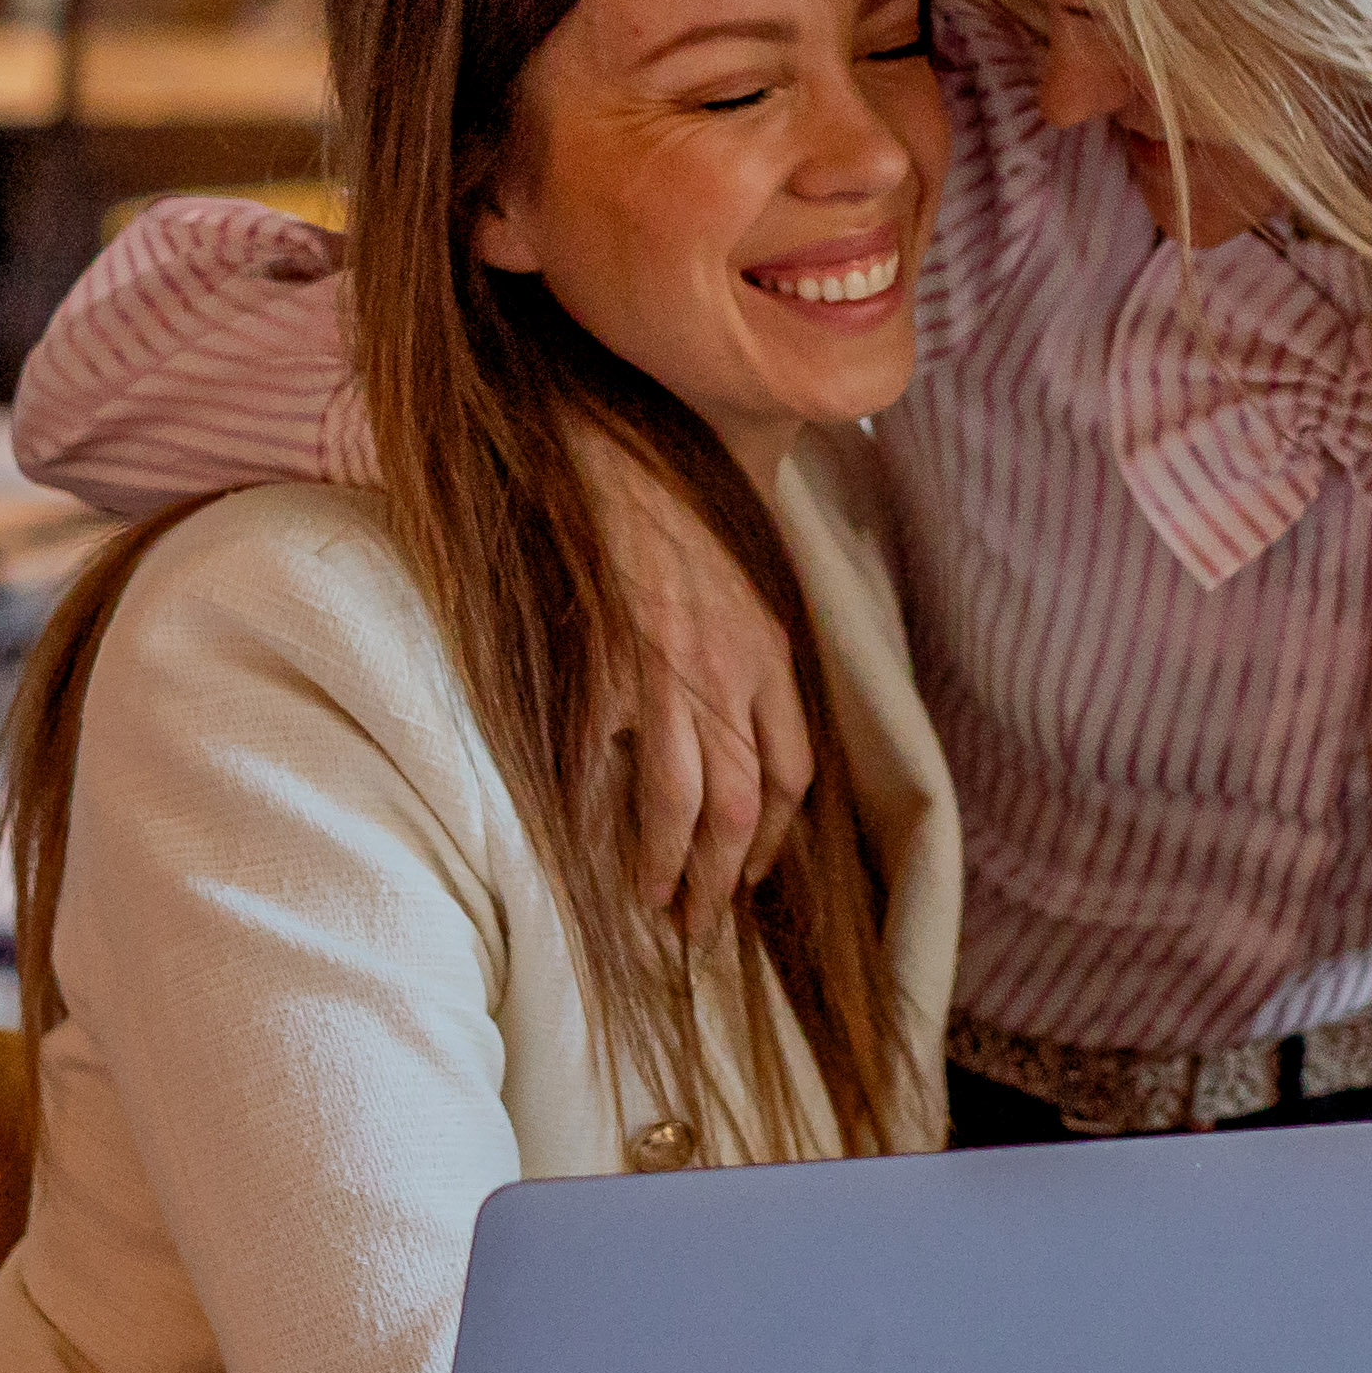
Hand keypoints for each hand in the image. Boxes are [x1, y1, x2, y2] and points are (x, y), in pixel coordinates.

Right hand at [585, 439, 806, 927]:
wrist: (612, 446)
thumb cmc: (675, 491)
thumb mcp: (744, 557)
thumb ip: (752, 621)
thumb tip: (748, 674)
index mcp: (770, 649)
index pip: (792, 772)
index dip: (773, 837)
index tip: (751, 874)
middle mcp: (731, 670)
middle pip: (741, 803)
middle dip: (722, 878)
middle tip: (699, 925)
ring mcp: (667, 671)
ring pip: (679, 800)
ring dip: (665, 866)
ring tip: (649, 907)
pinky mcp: (605, 664)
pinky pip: (599, 756)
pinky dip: (590, 808)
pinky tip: (580, 842)